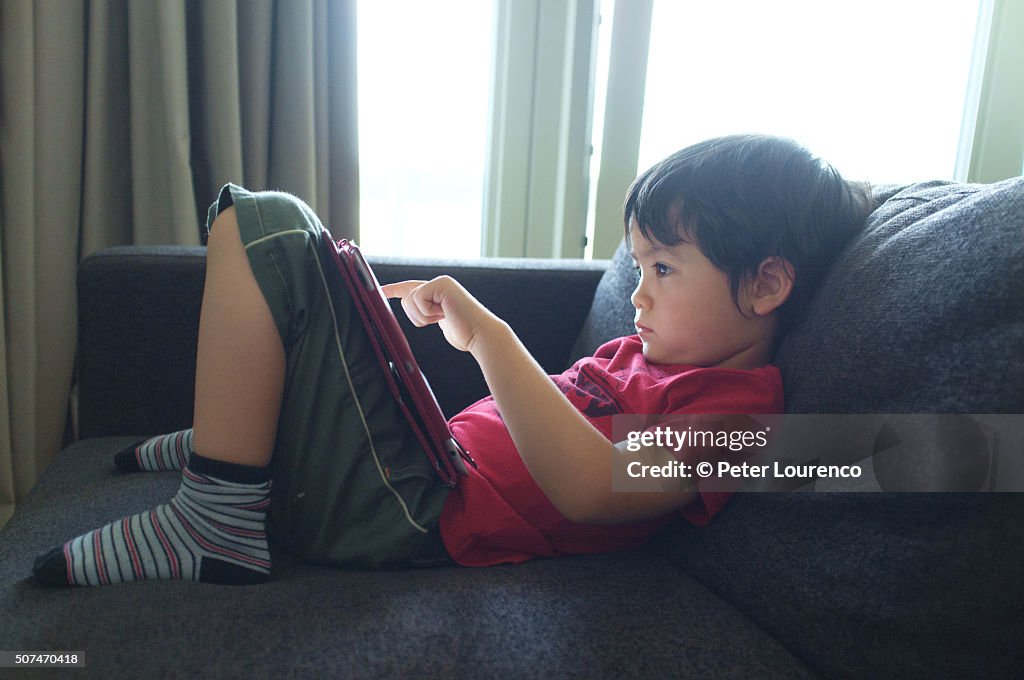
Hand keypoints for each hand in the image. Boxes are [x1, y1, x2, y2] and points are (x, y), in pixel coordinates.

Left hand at [382, 277, 501, 352]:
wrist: (480, 335)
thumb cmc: (464, 333)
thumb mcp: (439, 321)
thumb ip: (426, 312)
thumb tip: (411, 307)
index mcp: (437, 292)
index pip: (410, 289)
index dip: (393, 290)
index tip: (381, 291)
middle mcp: (438, 283)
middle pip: (406, 298)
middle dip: (417, 316)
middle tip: (439, 319)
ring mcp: (441, 282)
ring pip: (410, 300)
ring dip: (424, 316)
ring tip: (444, 317)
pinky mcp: (441, 284)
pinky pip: (418, 300)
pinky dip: (428, 313)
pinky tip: (445, 314)